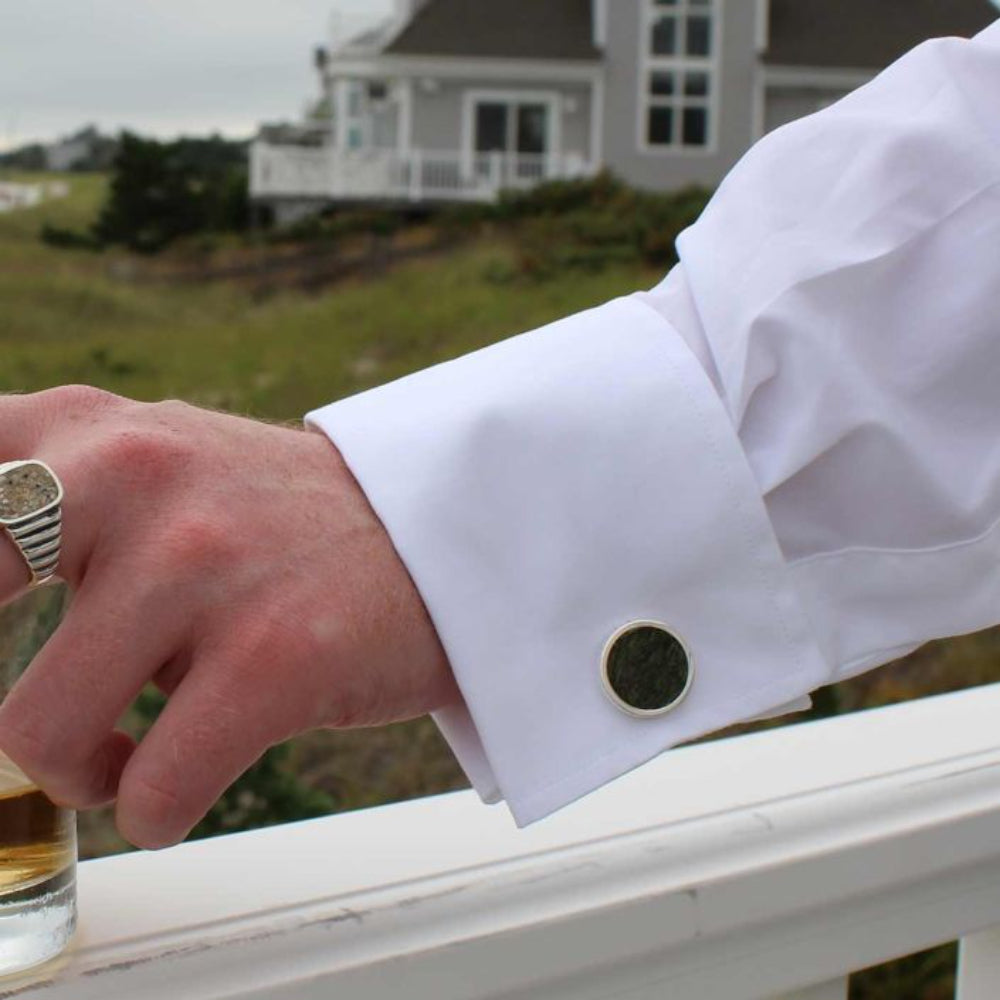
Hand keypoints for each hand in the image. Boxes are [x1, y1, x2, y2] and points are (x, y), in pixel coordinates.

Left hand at [0, 386, 458, 848]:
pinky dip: (154, 809)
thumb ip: (37, 493)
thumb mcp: (152, 459)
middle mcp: (137, 476)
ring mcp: (204, 564)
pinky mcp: (273, 655)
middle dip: (6, 702)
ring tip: (124, 755)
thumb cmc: (273, 520)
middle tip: (57, 712)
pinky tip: (181, 775)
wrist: (434, 533)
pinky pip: (152, 793)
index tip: (10, 617)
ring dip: (78, 771)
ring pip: (39, 735)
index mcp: (89, 428)